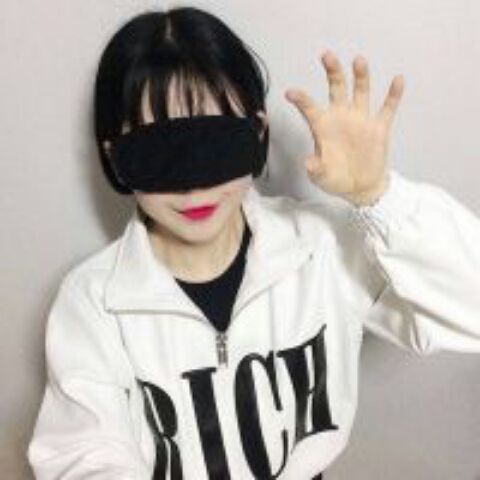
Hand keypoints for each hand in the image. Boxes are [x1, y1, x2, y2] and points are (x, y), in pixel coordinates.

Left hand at [285, 50, 404, 205]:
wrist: (359, 187)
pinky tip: (397, 80)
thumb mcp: (321, 177)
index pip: (310, 108)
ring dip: (360, 76)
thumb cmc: (335, 179)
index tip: (290, 92)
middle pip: (336, 88)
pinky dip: (393, 95)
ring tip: (358, 61)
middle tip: (327, 55)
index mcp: (323, 127)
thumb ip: (315, 168)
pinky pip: (387, 109)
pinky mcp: (379, 128)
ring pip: (361, 92)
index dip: (301, 99)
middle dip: (333, 72)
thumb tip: (309, 162)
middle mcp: (341, 118)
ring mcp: (361, 121)